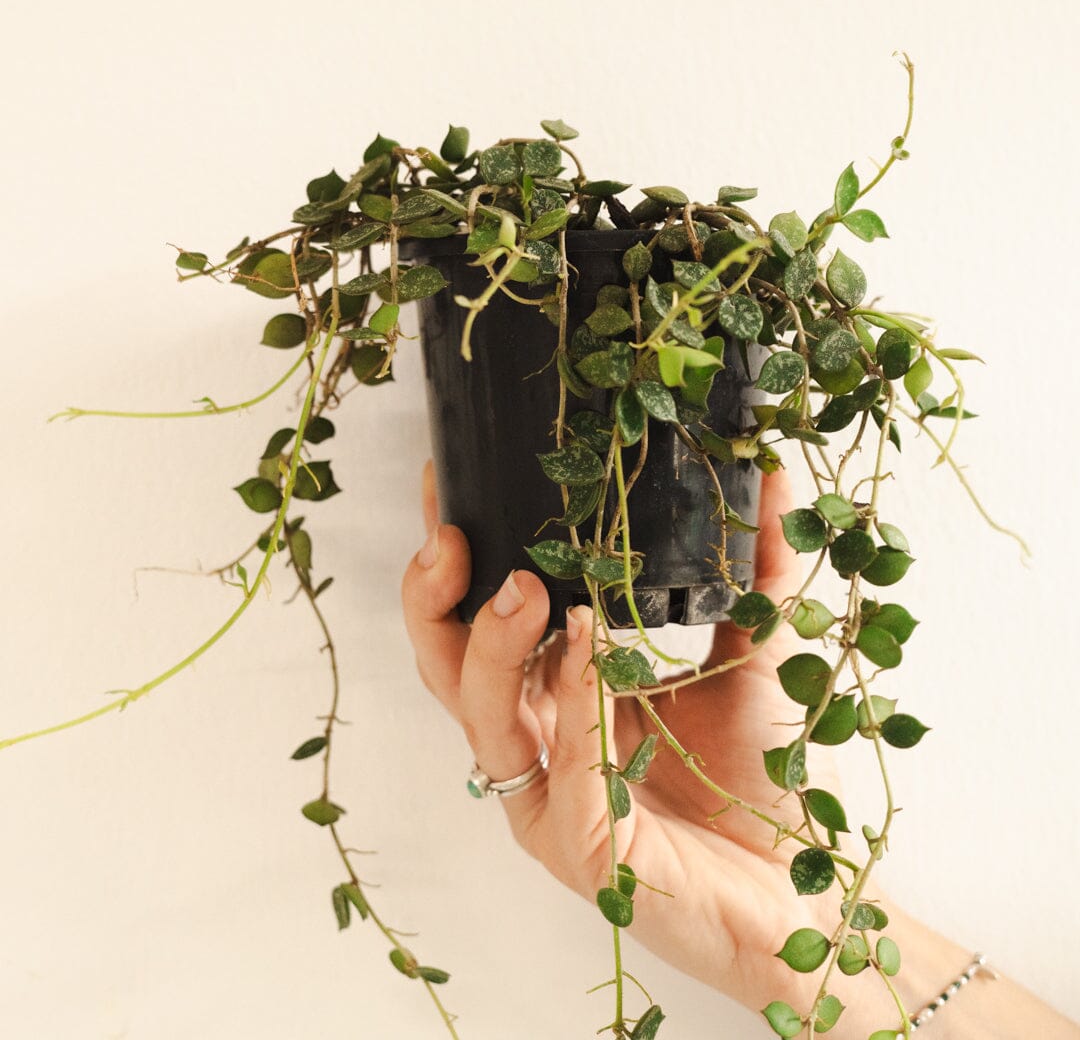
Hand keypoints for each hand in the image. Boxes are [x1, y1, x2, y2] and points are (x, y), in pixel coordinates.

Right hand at [401, 462, 842, 1016]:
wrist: (801, 887)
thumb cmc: (760, 776)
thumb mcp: (753, 651)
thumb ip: (756, 566)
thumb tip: (772, 474)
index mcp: (559, 696)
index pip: (483, 622)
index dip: (456, 560)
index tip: (452, 485)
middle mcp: (540, 744)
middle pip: (449, 670)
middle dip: (435, 600)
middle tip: (454, 539)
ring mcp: (552, 800)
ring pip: (483, 720)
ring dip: (491, 646)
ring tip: (521, 588)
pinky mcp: (583, 850)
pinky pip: (564, 771)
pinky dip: (573, 703)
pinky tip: (587, 644)